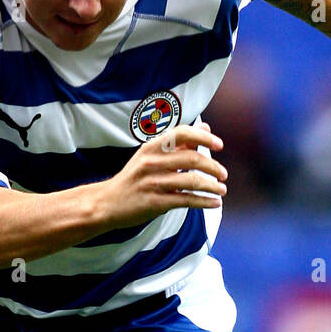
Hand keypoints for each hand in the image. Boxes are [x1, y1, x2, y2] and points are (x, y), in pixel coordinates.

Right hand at [97, 124, 226, 227]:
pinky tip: (215, 203)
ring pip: (192, 181)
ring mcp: (153, 183)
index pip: (182, 133)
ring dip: (212, 186)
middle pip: (192, 159)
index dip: (204, 137)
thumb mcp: (151, 156)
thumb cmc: (134, 178)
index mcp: (152, 147)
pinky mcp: (155, 202)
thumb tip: (205, 128)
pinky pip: (186, 200)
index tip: (220, 145)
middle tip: (223, 175)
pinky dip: (204, 202)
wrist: (107, 203)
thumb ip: (179, 143)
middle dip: (213, 167)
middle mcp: (152, 162)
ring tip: (222, 190)